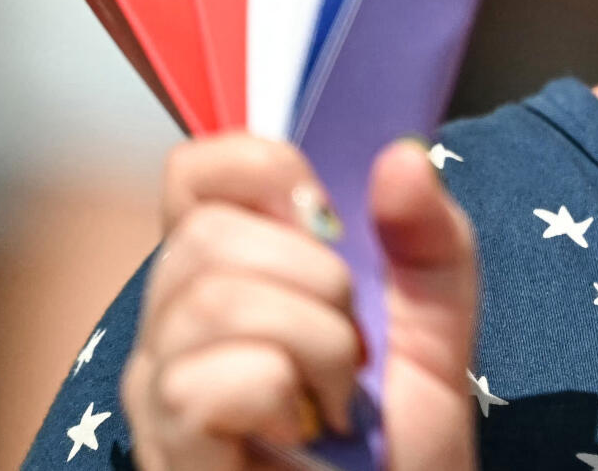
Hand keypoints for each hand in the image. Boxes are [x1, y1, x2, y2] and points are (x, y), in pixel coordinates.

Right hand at [122, 136, 480, 470]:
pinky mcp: (170, 453)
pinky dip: (283, 393)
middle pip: (207, 234)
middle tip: (354, 340)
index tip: (327, 214)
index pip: (193, 175)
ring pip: (213, 302)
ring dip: (317, 341)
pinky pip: (204, 383)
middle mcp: (173, 326)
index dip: (260, 169)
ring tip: (340, 393)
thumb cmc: (403, 426)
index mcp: (228, 271)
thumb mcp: (438, 311)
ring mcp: (160, 394)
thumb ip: (428, 230)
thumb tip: (403, 156)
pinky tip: (307, 428)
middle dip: (317, 275)